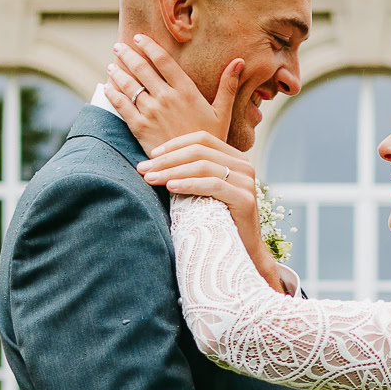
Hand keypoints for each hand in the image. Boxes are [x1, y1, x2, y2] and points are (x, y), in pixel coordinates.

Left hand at [104, 35, 240, 153]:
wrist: (195, 170)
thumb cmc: (211, 141)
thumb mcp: (223, 113)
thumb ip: (228, 86)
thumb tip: (240, 61)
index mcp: (187, 91)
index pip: (164, 61)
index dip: (149, 47)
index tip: (139, 37)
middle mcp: (167, 98)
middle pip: (142, 69)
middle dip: (128, 55)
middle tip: (119, 46)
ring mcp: (152, 112)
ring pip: (129, 85)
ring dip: (118, 72)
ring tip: (112, 65)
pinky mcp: (139, 127)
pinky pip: (122, 106)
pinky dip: (113, 94)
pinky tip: (108, 87)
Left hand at [132, 134, 282, 290]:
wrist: (242, 251)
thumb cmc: (217, 220)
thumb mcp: (203, 190)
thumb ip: (191, 172)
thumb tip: (155, 160)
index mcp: (234, 158)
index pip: (202, 139)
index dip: (174, 144)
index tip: (151, 155)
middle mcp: (243, 165)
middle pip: (199, 151)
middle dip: (167, 159)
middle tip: (144, 169)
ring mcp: (246, 181)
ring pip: (203, 166)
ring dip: (172, 171)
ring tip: (151, 179)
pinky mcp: (245, 199)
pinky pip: (212, 185)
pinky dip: (189, 184)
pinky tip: (171, 187)